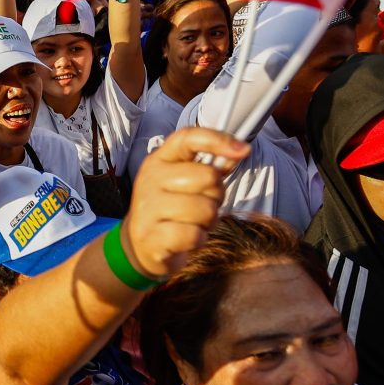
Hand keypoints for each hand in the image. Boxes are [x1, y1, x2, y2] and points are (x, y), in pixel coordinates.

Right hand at [122, 128, 246, 278]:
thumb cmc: (171, 211)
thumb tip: (239, 150)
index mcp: (159, 160)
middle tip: (203, 205)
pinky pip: (194, 234)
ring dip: (208, 221)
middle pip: (208, 177)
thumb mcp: (185, 184)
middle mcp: (150, 179)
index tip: (242, 150)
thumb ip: (211, 167)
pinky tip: (186, 239)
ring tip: (193, 223)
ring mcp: (148, 208)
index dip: (217, 140)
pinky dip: (198, 239)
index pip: (187, 138)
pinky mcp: (152, 237)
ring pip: (205, 209)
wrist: (141, 246)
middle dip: (216, 196)